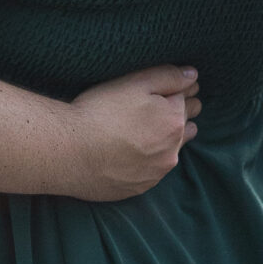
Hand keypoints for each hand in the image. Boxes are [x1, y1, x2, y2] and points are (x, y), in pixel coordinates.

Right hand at [59, 64, 199, 201]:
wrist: (69, 153)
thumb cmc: (100, 112)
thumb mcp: (134, 82)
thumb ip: (167, 76)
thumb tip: (192, 75)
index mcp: (174, 120)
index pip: (188, 98)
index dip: (179, 89)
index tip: (171, 87)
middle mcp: (172, 149)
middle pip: (186, 126)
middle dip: (179, 114)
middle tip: (160, 107)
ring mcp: (157, 172)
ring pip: (172, 151)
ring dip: (167, 140)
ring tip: (149, 131)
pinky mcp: (140, 188)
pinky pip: (152, 171)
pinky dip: (148, 160)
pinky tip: (132, 153)